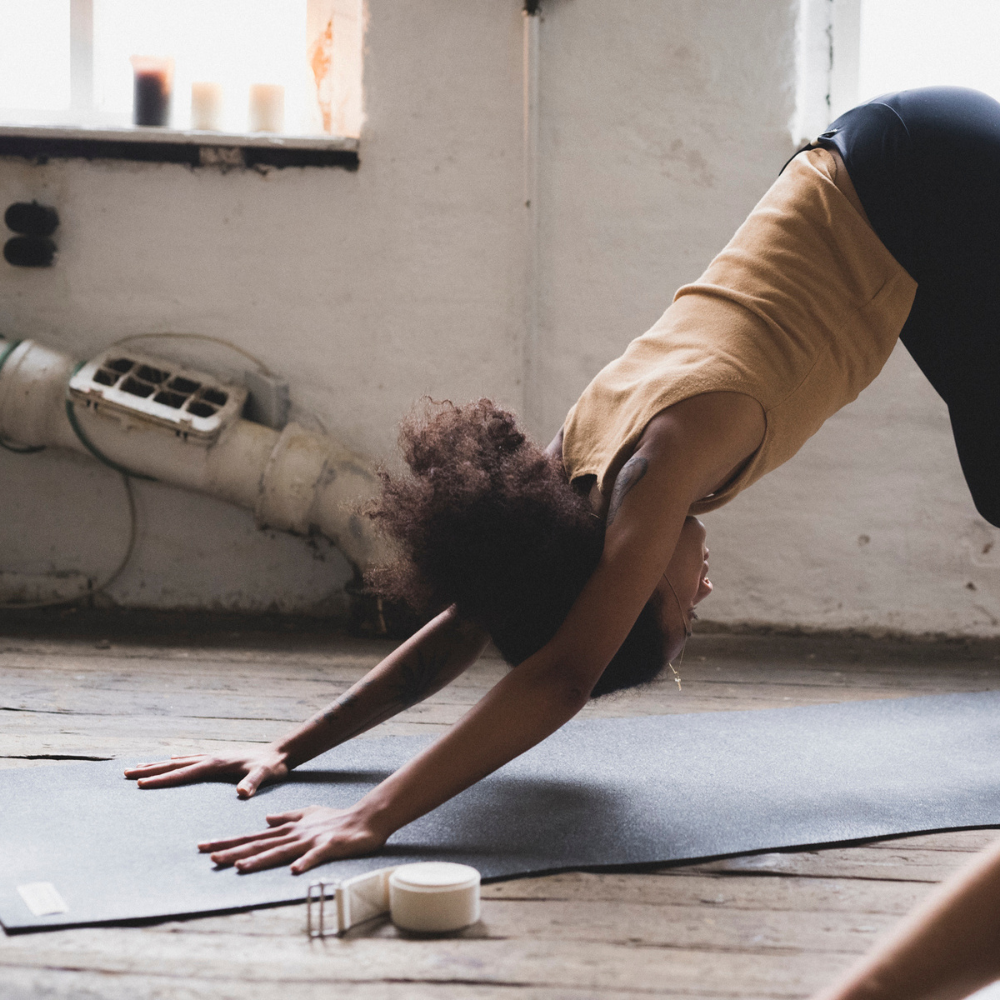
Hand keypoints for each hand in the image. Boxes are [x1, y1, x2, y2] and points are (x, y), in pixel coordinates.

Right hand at [123, 749, 289, 798]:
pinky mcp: (217, 759)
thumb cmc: (272, 767)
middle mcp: (209, 757)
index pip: (182, 774)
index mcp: (214, 764)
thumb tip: (241, 792)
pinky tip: (169, 762)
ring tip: (136, 767)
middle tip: (124, 774)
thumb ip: (252, 783)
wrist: (280, 753)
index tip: (139, 785)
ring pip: (177, 761)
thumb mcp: (264, 776)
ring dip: (156, 765)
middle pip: (172, 765)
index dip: (160, 780)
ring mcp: (212, 756)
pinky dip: (174, 762)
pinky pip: (188, 760)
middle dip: (148, 770)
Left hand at [198, 805, 386, 873]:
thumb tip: (266, 820)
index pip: (252, 836)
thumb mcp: (308, 813)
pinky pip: (315, 856)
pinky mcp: (329, 847)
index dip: (228, 842)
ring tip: (239, 867)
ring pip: (281, 851)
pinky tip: (295, 870)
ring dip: (260, 859)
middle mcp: (294, 834)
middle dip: (234, 850)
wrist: (365, 818)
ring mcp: (310, 841)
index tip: (204, 846)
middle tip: (208, 855)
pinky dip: (305, 862)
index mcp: (288, 829)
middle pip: (259, 844)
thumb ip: (287, 817)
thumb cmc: (336, 818)